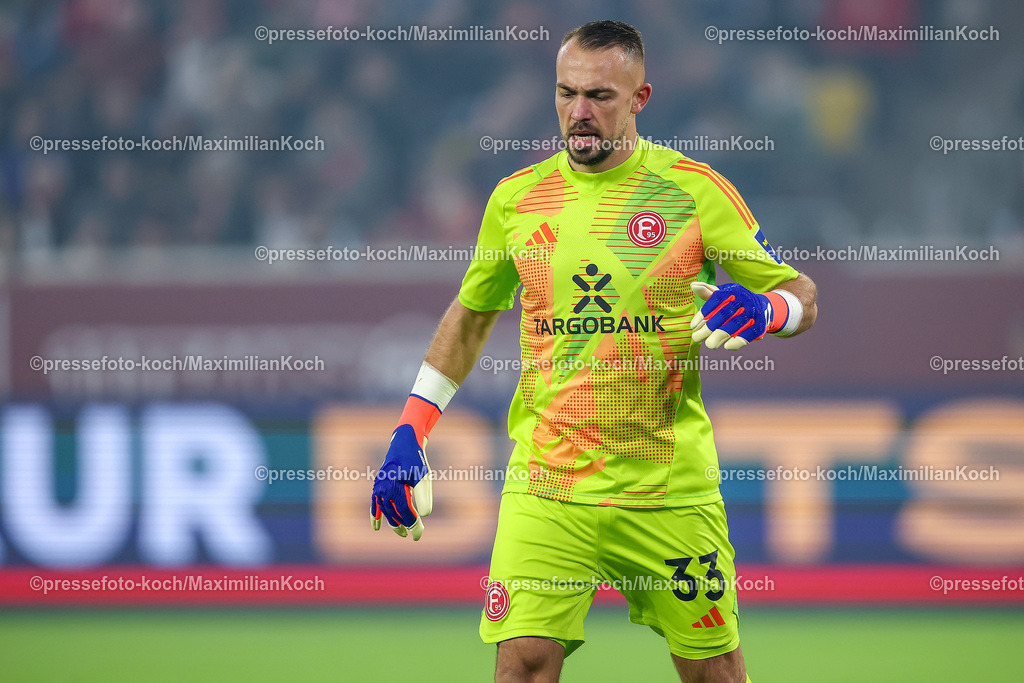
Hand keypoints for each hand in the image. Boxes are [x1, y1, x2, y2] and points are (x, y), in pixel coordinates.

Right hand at [371, 424, 432, 540]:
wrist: (405, 442)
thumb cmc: (416, 460)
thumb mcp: (423, 477)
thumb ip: (424, 496)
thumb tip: (424, 515)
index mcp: (395, 487)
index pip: (405, 512)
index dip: (412, 525)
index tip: (418, 535)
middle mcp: (383, 488)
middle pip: (394, 513)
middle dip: (404, 525)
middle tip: (414, 535)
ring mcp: (379, 487)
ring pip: (385, 510)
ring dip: (392, 522)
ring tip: (401, 531)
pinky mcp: (378, 484)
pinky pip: (374, 503)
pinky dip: (375, 515)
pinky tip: (376, 527)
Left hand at [690, 282, 776, 349]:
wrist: (760, 307)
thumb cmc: (734, 302)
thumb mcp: (723, 295)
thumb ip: (708, 292)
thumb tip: (693, 285)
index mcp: (733, 291)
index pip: (716, 300)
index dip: (703, 313)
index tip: (693, 326)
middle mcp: (744, 299)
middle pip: (724, 314)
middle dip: (709, 327)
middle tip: (696, 337)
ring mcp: (753, 312)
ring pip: (735, 324)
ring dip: (721, 335)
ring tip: (709, 344)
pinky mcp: (760, 325)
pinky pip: (749, 334)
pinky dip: (738, 341)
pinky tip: (727, 346)